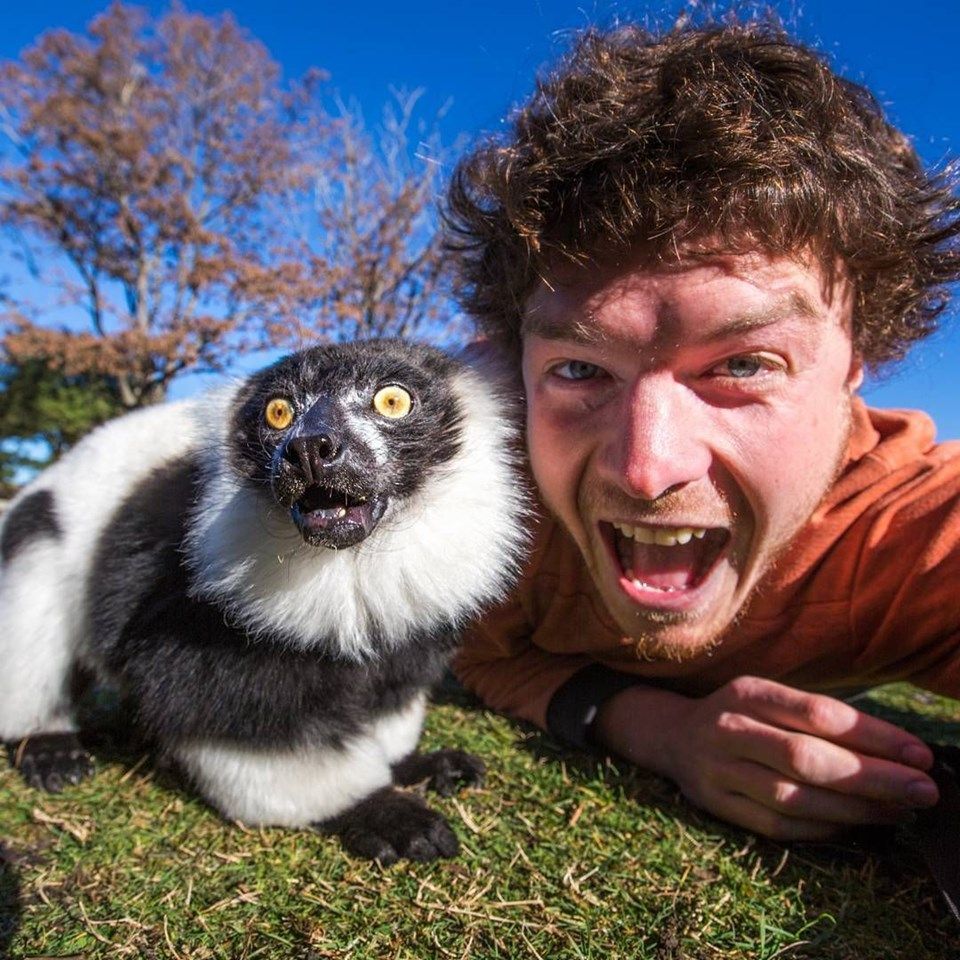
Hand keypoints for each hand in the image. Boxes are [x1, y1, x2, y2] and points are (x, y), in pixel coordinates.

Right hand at [593, 675, 938, 839]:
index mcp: (747, 692)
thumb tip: (896, 750)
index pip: (819, 714)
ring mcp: (718, 770)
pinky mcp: (716, 805)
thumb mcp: (770, 697)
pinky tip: (855, 824)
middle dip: (872, 777)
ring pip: (794, 796)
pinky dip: (822, 827)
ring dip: (854, 809)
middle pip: (807, 758)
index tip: (920, 755)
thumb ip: (821, 718)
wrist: (672, 736)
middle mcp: (729, 729)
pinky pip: (778, 824)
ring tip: (897, 811)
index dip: (874, 736)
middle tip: (921, 791)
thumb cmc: (740, 714)